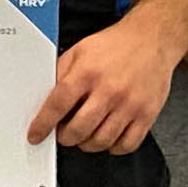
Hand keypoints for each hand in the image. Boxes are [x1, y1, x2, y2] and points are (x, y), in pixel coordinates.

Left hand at [33, 15, 179, 154]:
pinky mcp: (147, 114)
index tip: (36, 135)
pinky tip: (108, 138)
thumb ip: (61, 74)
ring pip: (102, 141)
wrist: (151, 38)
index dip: (43, 124)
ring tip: (84, 136)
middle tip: (64, 134)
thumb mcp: (79, 51)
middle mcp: (109, 90)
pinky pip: (128, 144)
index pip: (58, 105)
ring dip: (87, 144)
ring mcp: (130, 104)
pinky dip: (114, 148)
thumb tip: (43, 98)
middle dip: (66, 137)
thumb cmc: (114, 45)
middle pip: (79, 129)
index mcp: (87, 73)